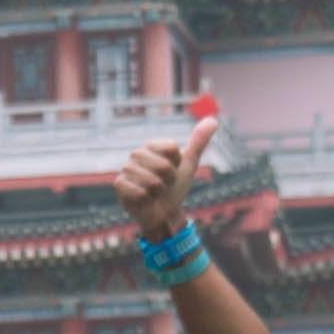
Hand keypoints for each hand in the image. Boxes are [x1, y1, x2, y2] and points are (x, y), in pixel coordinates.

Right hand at [114, 112, 215, 240]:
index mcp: (152, 146)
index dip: (177, 165)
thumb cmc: (174, 187)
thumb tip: (213, 120)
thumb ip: (199, 142)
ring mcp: (126, 169)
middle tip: (163, 185)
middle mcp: (136, 154)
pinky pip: (140, 192)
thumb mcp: (188, 164)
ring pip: (152, 181)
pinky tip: (143, 199)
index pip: (172, 148)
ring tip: (153, 192)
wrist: (164, 213)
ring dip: (158, 192)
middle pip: (164, 166)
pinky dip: (147, 200)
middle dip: (169, 180)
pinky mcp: (119, 185)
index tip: (173, 171)